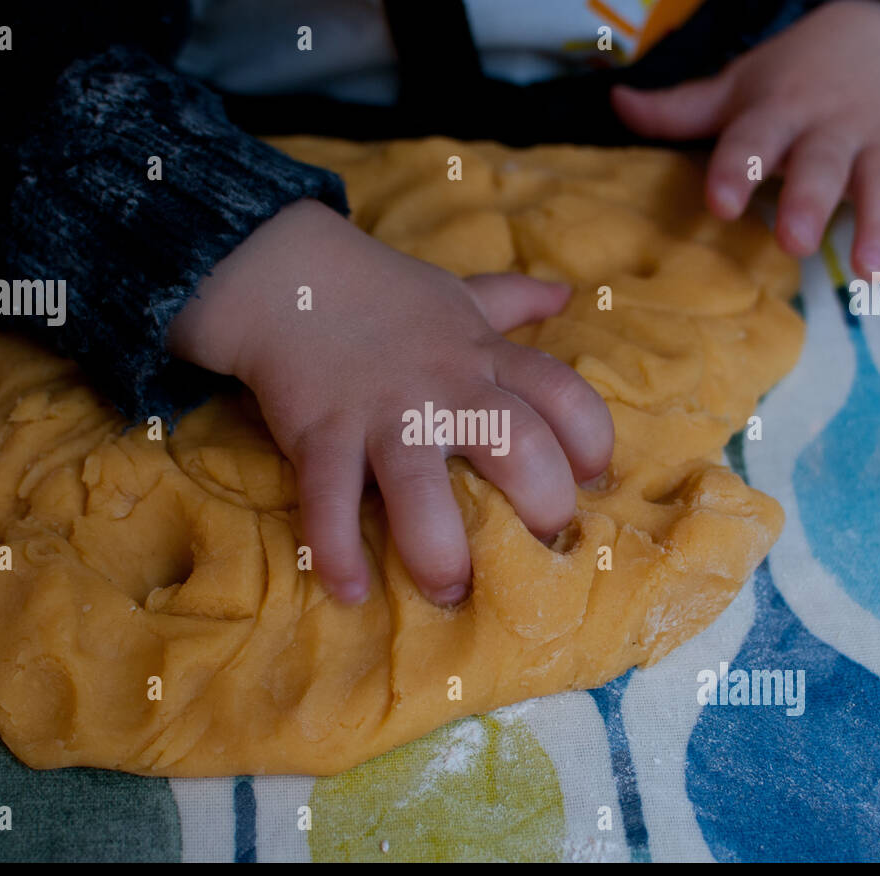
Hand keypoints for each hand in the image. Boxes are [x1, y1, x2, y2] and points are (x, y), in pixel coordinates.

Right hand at [168, 198, 613, 605]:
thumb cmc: (385, 298)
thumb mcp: (458, 297)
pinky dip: (336, 549)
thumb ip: (512, 301)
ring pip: (421, 484)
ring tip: (447, 592)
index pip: (565, 395)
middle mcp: (445, 387)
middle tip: (532, 546)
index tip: (589, 480)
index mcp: (484, 358)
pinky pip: (328, 499)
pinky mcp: (321, 433)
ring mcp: (382, 412)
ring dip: (438, 549)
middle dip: (541, 505)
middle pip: (518, 445)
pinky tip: (350, 590)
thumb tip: (565, 294)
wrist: (287, 279)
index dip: (592, 443)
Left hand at [611, 0, 879, 276]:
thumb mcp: (741, 88)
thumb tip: (617, 103)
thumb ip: (681, 110)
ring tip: (871, 272)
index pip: (755, 137)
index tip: (720, 203)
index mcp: (781, 110)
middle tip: (794, 243)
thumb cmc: (795, 81)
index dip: (738, 167)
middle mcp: (833, 126)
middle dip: (812, 199)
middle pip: (825, 162)